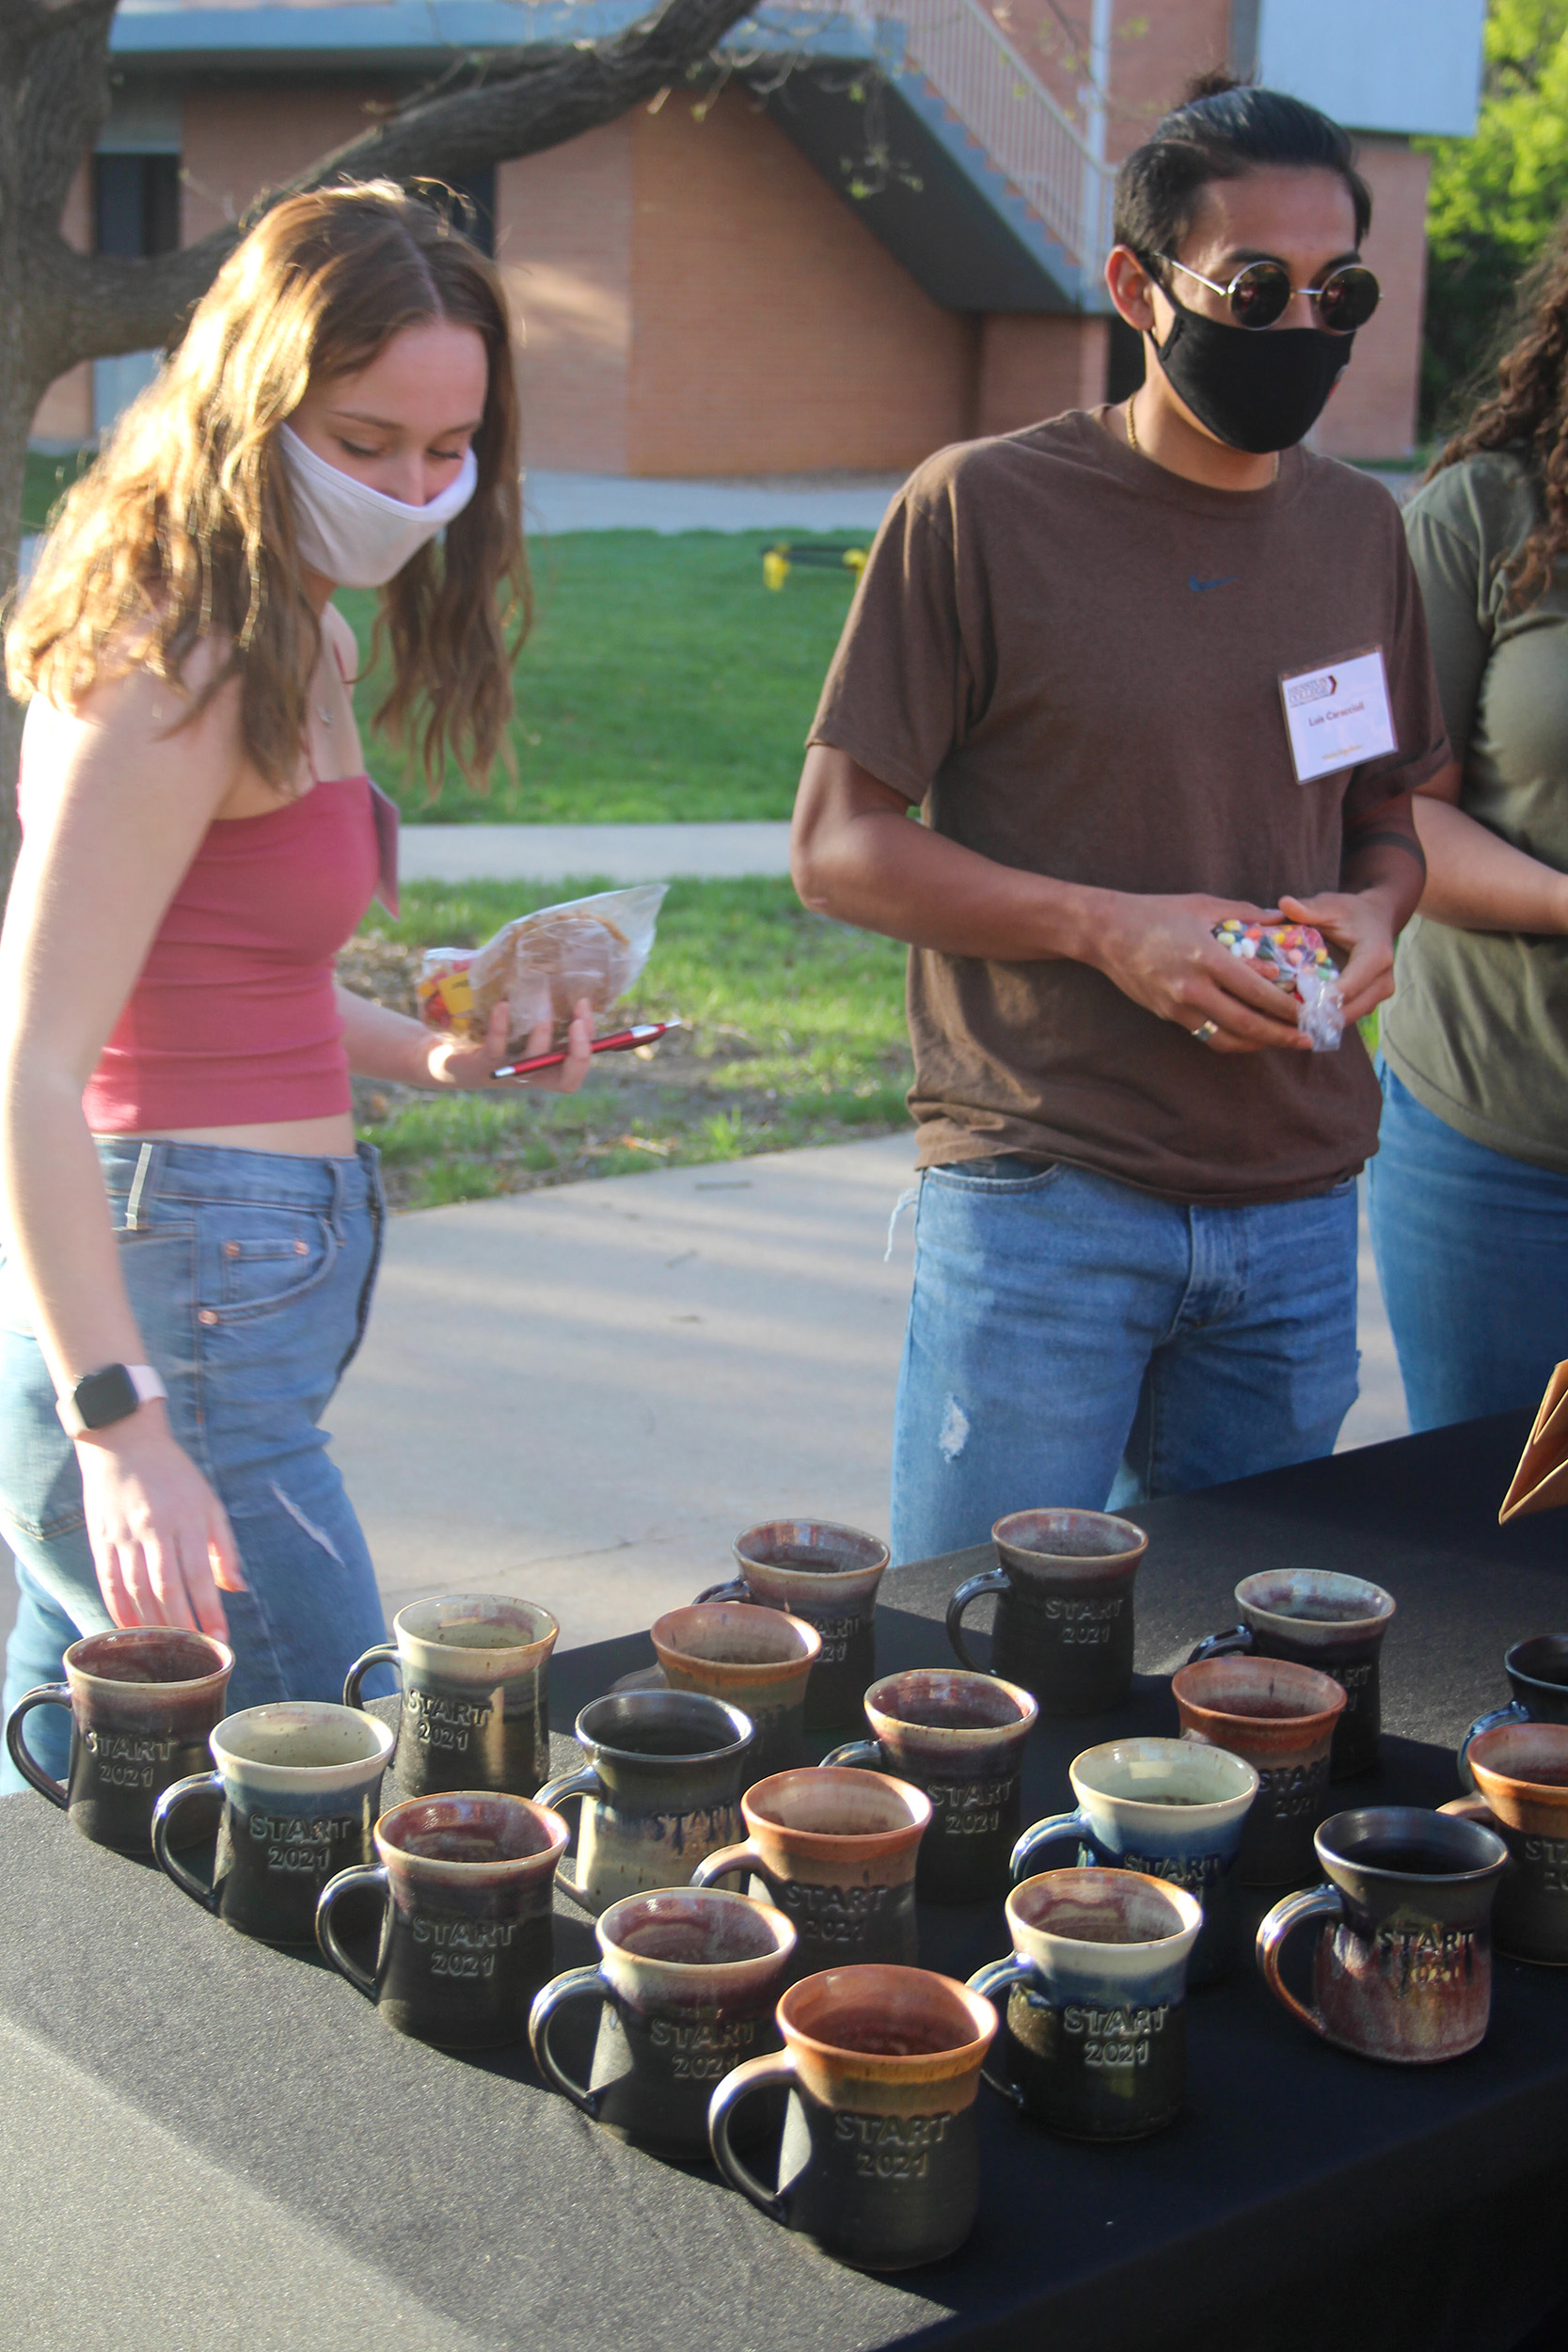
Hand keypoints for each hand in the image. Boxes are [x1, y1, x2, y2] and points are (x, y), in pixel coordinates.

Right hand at [75, 1403, 244, 1639]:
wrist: (124, 1441)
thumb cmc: (174, 1475)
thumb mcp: (208, 1502)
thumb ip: (224, 1546)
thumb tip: (237, 1587)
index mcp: (186, 1520)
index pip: (200, 1577)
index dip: (210, 1612)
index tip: (220, 1640)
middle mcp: (154, 1530)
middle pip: (167, 1589)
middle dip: (182, 1626)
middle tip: (192, 1655)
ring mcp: (124, 1536)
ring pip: (137, 1591)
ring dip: (152, 1625)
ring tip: (166, 1649)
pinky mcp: (101, 1539)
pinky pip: (109, 1583)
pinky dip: (119, 1610)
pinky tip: (130, 1630)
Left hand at [425, 998, 595, 1092]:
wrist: (449, 1055)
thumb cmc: (494, 1034)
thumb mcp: (522, 1022)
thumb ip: (543, 1006)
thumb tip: (562, 963)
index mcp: (547, 1066)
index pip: (578, 1068)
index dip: (589, 1046)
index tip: (585, 1012)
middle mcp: (533, 1074)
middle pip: (567, 1078)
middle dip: (579, 1050)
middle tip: (579, 1021)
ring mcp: (509, 1071)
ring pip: (534, 1062)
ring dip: (541, 1035)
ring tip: (542, 1006)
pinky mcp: (483, 1063)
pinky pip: (496, 1047)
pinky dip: (501, 1026)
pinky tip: (502, 1005)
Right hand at [1084, 893, 1310, 1053]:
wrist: (1107, 933)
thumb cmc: (1156, 913)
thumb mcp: (1202, 905)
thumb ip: (1243, 914)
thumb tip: (1279, 918)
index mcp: (1206, 957)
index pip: (1256, 990)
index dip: (1285, 1006)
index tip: (1307, 1009)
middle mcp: (1193, 988)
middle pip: (1246, 1023)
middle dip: (1280, 1034)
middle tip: (1306, 1038)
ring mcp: (1178, 1006)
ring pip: (1226, 1038)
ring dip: (1257, 1044)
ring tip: (1280, 1042)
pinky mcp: (1168, 1015)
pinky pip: (1206, 1034)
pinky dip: (1231, 1039)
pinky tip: (1248, 1036)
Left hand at [1278, 892, 1394, 1026]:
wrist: (1377, 918)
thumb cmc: (1351, 911)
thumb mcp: (1331, 905)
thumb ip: (1309, 908)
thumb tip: (1284, 902)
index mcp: (1376, 956)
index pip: (1348, 987)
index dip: (1320, 1000)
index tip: (1292, 1005)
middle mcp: (1383, 980)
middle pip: (1348, 1011)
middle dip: (1315, 1017)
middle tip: (1281, 1018)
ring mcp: (1379, 994)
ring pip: (1346, 1019)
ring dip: (1318, 1022)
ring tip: (1287, 1020)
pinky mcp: (1371, 1002)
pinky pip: (1346, 1017)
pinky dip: (1324, 1019)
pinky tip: (1299, 1017)